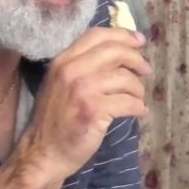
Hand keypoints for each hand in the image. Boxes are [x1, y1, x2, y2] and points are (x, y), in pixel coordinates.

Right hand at [11, 28, 151, 183]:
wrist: (43, 153)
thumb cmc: (56, 120)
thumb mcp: (62, 84)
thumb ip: (83, 66)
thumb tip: (120, 51)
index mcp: (63, 61)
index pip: (97, 35)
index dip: (123, 35)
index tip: (140, 41)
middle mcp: (71, 70)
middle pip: (115, 52)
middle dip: (136, 60)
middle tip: (146, 70)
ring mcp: (82, 90)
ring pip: (125, 78)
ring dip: (138, 89)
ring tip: (136, 98)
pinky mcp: (94, 110)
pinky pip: (129, 102)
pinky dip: (139, 107)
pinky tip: (138, 112)